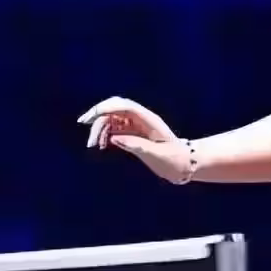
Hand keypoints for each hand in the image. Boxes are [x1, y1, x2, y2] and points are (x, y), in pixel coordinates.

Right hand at [77, 97, 191, 183]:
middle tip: (85, 128)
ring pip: (113, 118)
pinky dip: (106, 134)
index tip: (89, 118)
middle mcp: (143, 119)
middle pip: (116, 108)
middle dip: (98, 115)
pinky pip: (115, 128)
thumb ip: (136, 146)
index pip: (125, 106)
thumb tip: (113, 138)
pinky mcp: (134, 133)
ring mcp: (138, 125)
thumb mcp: (156, 155)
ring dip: (100, 128)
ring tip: (94, 145)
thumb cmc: (175, 161)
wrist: (185, 164)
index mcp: (150, 120)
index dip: (106, 108)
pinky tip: (101, 145)